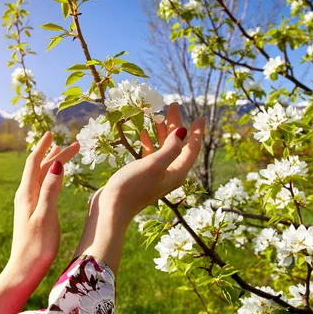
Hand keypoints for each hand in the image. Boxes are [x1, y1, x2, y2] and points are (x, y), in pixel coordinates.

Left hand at [9, 131, 79, 273]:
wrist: (24, 269)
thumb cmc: (37, 246)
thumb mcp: (46, 216)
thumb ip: (51, 190)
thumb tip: (56, 164)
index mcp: (27, 194)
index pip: (34, 163)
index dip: (44, 148)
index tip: (52, 133)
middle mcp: (25, 195)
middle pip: (40, 168)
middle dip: (55, 154)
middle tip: (75, 145)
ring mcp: (28, 204)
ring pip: (41, 177)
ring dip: (53, 164)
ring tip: (64, 154)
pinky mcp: (33, 212)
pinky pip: (42, 187)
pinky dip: (51, 177)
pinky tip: (56, 178)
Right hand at [99, 102, 205, 228]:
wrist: (111, 208)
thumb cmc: (133, 186)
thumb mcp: (154, 165)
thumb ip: (170, 148)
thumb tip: (183, 131)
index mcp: (177, 172)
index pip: (192, 149)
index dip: (197, 133)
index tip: (201, 117)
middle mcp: (169, 173)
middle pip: (177, 145)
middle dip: (176, 126)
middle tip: (172, 106)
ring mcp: (155, 174)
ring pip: (163, 148)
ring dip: (161, 132)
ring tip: (157, 115)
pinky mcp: (142, 174)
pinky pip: (150, 154)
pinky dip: (148, 142)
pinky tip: (142, 132)